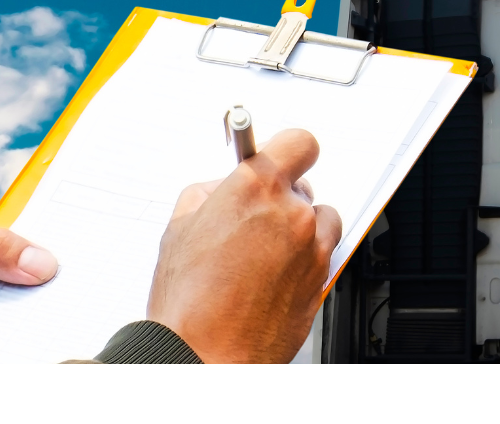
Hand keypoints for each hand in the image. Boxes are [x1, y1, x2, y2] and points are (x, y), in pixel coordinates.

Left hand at [0, 221, 58, 362]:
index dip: (52, 240)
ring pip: (26, 315)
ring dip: (36, 316)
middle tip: (64, 283)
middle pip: (35, 281)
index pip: (27, 238)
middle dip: (50, 284)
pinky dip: (17, 344)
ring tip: (47, 313)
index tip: (80, 242)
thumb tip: (39, 260)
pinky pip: (9, 345)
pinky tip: (24, 341)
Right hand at [147, 129, 342, 362]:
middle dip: (280, 197)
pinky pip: (321, 256)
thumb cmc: (188, 303)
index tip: (276, 158)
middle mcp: (293, 214)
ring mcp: (313, 250)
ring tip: (263, 252)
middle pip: (304, 185)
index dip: (286, 150)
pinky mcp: (321, 282)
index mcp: (256, 188)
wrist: (206, 356)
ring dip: (299, 228)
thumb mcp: (178, 228)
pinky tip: (269, 278)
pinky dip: (302, 260)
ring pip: (319, 221)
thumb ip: (209, 193)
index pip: (299, 142)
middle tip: (252, 218)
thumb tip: (222, 187)